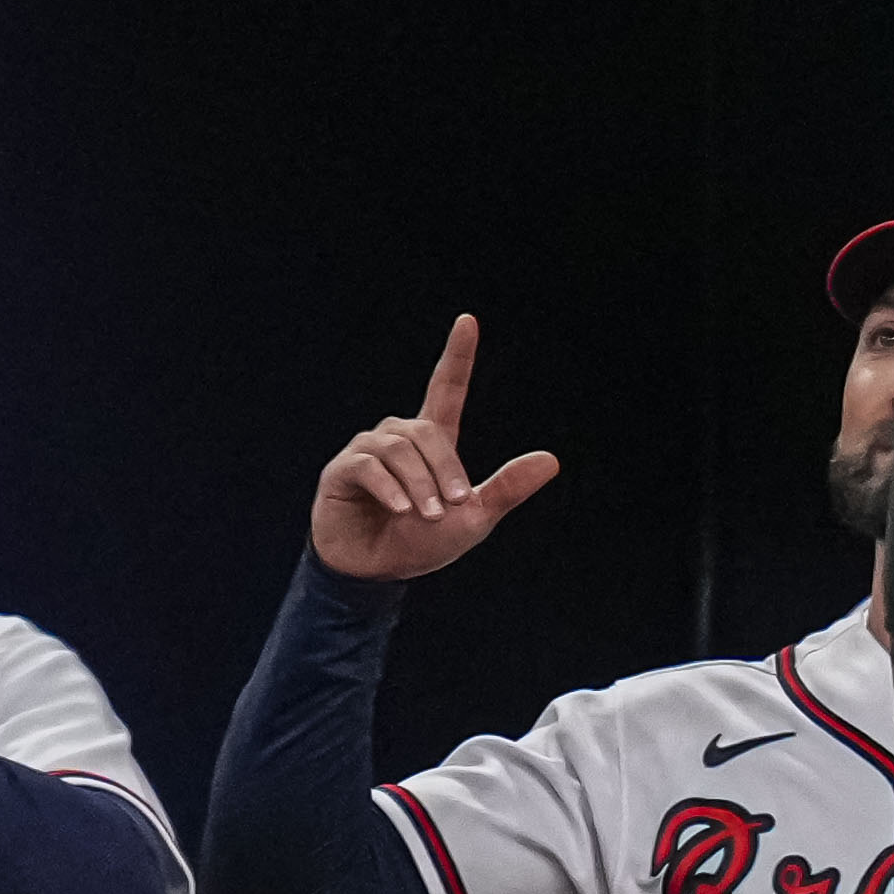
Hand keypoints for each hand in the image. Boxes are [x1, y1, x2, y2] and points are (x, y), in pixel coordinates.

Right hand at [308, 313, 560, 583]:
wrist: (376, 571)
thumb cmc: (423, 545)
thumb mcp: (474, 518)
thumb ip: (507, 487)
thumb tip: (551, 459)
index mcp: (432, 444)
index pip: (445, 389)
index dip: (457, 356)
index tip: (467, 321)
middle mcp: (397, 439)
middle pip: (425, 431)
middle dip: (444, 469)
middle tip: (452, 508)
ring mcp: (367, 452)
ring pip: (399, 449)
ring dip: (419, 485)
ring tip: (426, 516)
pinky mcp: (341, 470)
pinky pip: (368, 465)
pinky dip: (390, 489)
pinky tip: (401, 510)